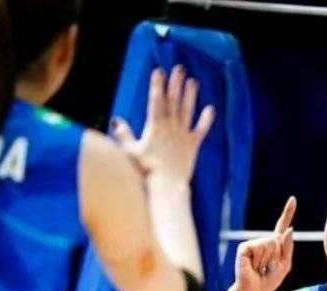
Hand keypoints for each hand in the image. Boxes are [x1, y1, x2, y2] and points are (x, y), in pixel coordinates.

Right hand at [111, 66, 215, 182]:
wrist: (167, 185)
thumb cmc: (146, 170)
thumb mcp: (130, 151)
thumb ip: (124, 134)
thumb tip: (116, 120)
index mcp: (154, 127)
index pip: (155, 101)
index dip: (157, 85)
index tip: (159, 71)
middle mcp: (170, 127)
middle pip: (173, 101)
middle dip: (175, 84)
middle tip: (179, 68)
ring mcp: (183, 135)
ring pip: (187, 110)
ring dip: (190, 95)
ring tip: (193, 81)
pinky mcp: (193, 144)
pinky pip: (201, 129)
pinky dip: (206, 119)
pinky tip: (211, 108)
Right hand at [233, 197, 295, 290]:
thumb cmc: (268, 281)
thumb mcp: (285, 265)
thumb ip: (288, 247)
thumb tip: (290, 228)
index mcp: (274, 245)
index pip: (281, 226)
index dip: (287, 212)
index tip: (293, 199)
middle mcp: (263, 242)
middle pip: (278, 239)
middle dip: (277, 256)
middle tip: (267, 267)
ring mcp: (253, 244)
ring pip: (270, 243)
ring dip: (268, 259)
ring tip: (260, 268)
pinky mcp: (244, 247)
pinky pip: (259, 247)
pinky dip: (259, 259)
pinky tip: (253, 266)